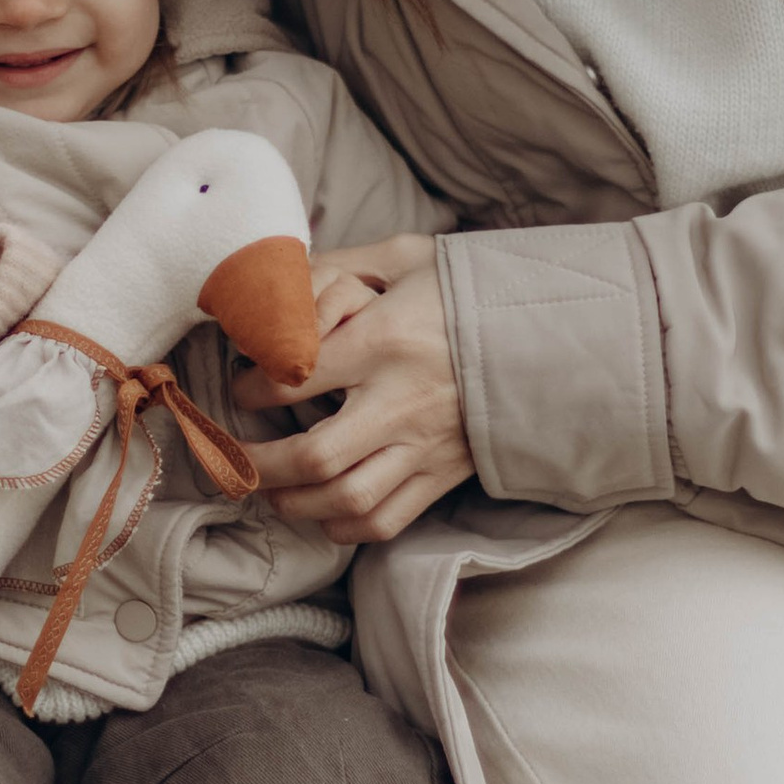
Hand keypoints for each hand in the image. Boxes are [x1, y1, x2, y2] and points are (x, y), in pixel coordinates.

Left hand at [234, 235, 474, 544]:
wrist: (552, 334)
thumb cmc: (468, 292)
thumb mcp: (407, 257)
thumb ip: (340, 266)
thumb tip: (279, 282)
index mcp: (387, 340)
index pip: (295, 376)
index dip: (251, 389)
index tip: (240, 389)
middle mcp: (403, 401)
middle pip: (313, 456)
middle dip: (258, 465)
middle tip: (231, 457)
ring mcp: (427, 445)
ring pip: (346, 498)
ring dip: (294, 503)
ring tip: (267, 491)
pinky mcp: (445, 474)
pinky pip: (386, 520)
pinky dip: (345, 526)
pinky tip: (321, 512)